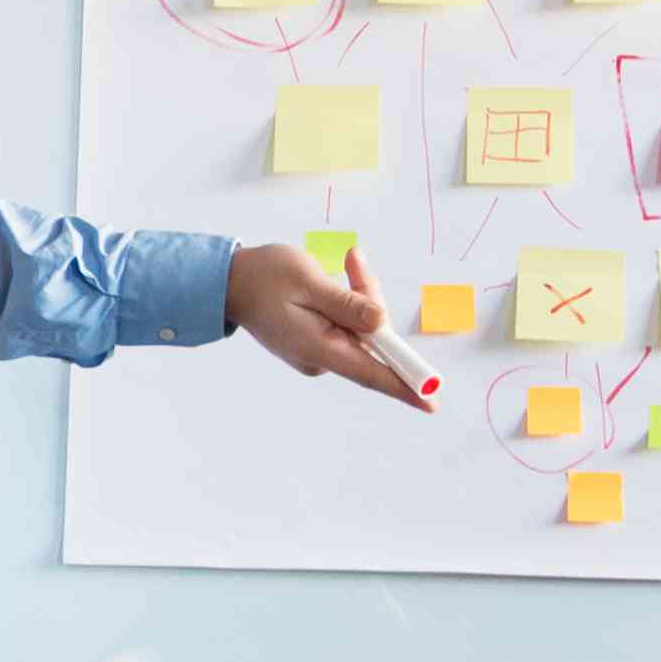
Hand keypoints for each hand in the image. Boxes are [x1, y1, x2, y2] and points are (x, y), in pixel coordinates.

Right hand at [227, 242, 426, 409]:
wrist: (229, 282)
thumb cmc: (264, 278)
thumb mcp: (309, 282)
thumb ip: (347, 304)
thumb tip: (381, 323)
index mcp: (318, 348)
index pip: (370, 373)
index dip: (404, 386)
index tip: (431, 399)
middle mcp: (321, 358)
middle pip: (372, 344)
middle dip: (375, 305)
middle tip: (355, 263)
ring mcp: (320, 352)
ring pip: (363, 332)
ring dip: (363, 298)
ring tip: (347, 262)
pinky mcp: (318, 343)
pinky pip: (350, 328)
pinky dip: (352, 304)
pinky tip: (340, 277)